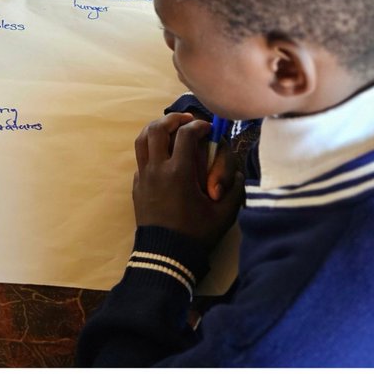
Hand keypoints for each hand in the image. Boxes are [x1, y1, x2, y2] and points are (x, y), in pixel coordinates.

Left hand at [132, 112, 243, 247]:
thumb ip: (234, 189)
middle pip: (156, 130)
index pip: (185, 135)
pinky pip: (140, 158)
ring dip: (155, 129)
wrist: (166, 254)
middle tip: (186, 119)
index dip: (198, 126)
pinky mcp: (136, 185)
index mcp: (179, 172)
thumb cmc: (197, 234)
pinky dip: (150, 149)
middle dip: (172, 119)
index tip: (207, 127)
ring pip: (142, 140)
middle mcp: (157, 169)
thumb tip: (237, 172)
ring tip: (169, 128)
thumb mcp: (224, 214)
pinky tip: (162, 155)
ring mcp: (143, 176)